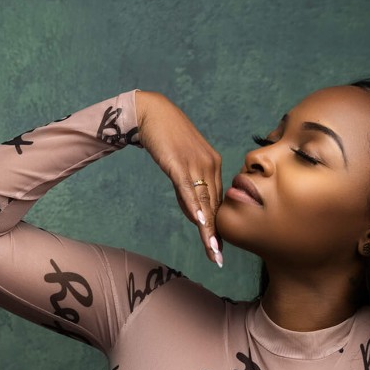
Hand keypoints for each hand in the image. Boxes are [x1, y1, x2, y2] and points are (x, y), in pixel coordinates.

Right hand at [134, 90, 223, 267]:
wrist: (151, 112)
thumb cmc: (165, 137)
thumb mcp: (180, 163)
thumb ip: (188, 185)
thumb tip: (192, 210)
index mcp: (212, 165)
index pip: (216, 202)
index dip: (217, 226)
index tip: (218, 247)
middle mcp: (210, 165)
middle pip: (214, 206)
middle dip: (214, 234)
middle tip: (216, 258)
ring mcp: (196, 164)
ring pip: (204, 202)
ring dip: (207, 228)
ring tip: (211, 250)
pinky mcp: (180, 163)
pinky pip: (188, 190)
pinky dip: (193, 207)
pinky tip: (198, 222)